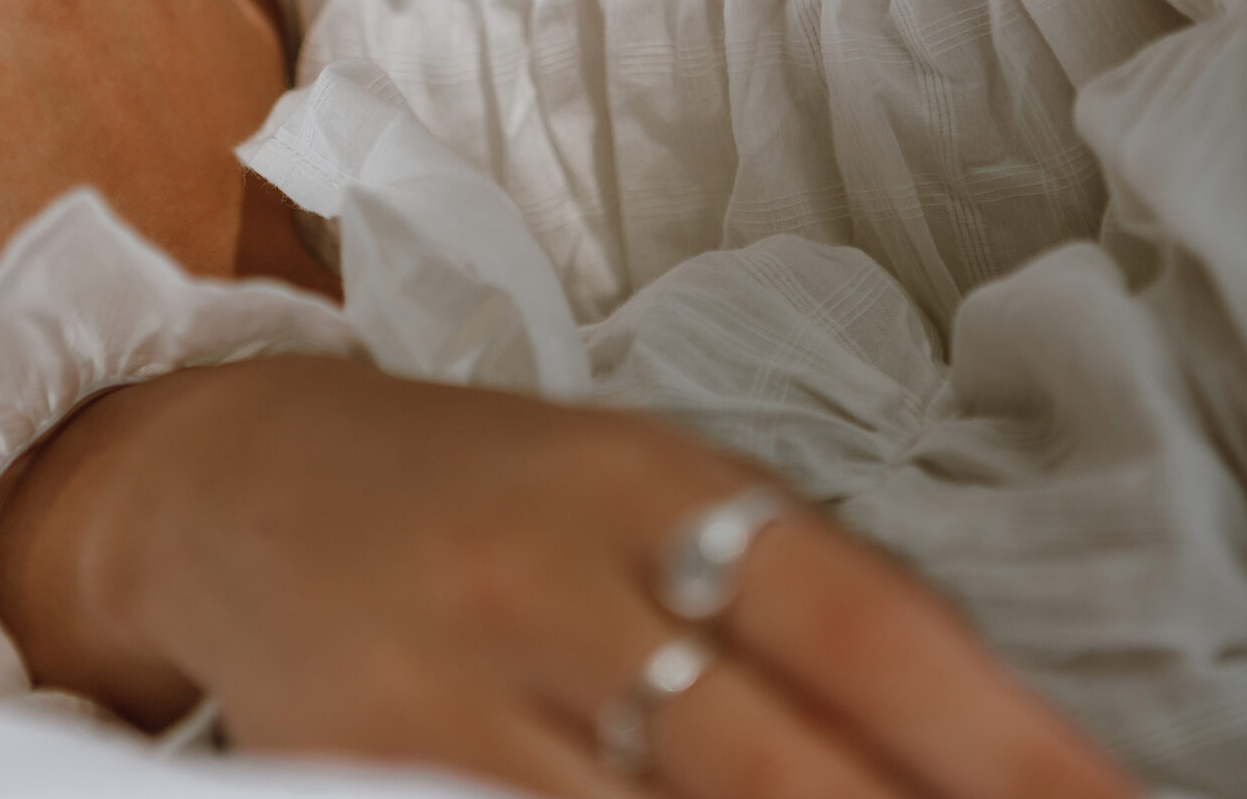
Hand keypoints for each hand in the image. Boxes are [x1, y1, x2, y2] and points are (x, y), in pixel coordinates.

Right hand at [0, 356, 1138, 798]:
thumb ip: (768, 575)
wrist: (249, 479)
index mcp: (654, 478)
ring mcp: (471, 691)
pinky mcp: (381, 770)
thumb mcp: (631, 476)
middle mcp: (571, 577)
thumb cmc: (476, 480)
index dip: (996, 735)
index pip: (859, 616)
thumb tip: (948, 704)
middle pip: (777, 760)